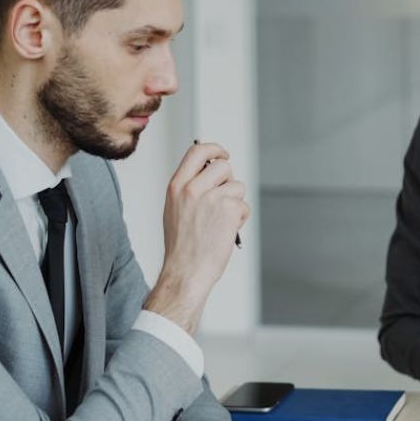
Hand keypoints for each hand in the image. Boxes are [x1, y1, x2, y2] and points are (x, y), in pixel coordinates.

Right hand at [147, 142, 249, 332]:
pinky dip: (240, 218)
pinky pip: (244, 205)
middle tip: (225, 199)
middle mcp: (192, 188)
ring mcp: (212, 197)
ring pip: (237, 187)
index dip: (214, 149)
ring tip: (221, 222)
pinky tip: (227, 231)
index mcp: (176, 186)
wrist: (186, 271)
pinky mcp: (228, 209)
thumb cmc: (182, 247)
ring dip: (235, 203)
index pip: (197, 152)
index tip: (223, 155)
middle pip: (223, 166)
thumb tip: (212, 174)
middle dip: (229, 181)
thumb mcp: (175, 210)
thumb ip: (190, 189)